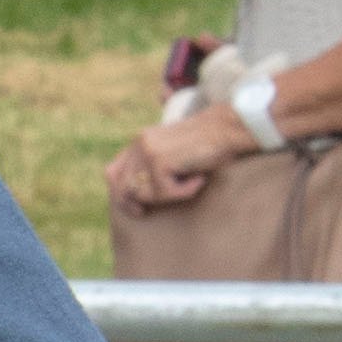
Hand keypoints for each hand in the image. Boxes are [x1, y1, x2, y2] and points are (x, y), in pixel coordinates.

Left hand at [107, 100, 257, 212]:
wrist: (228, 128)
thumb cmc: (209, 146)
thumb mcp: (175, 155)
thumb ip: (156, 168)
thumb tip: (139, 197)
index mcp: (140, 142)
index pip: (113, 171)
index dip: (119, 193)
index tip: (134, 208)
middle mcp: (139, 144)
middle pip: (122, 185)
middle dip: (130, 203)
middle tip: (142, 213)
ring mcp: (148, 151)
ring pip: (144, 193)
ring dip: (168, 196)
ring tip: (192, 183)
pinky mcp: (160, 160)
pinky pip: (166, 192)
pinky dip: (186, 192)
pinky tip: (200, 179)